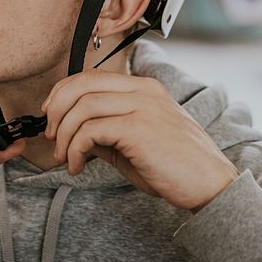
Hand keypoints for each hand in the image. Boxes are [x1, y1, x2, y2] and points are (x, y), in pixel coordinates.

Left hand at [42, 71, 238, 211]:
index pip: (92, 76)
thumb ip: (108, 131)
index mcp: (144, 88)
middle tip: (50, 136)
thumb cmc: (176, 166)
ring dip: (63, 134)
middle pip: (82, 84)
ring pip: (83, 106)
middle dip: (57, 110)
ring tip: (64, 157)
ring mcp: (142, 106)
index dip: (63, 93)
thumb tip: (73, 133)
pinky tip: (77, 165)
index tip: (51, 115)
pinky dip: (75, 149)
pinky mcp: (138, 128)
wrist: (210, 185)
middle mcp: (143, 90)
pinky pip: (90, 130)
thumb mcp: (136, 141)